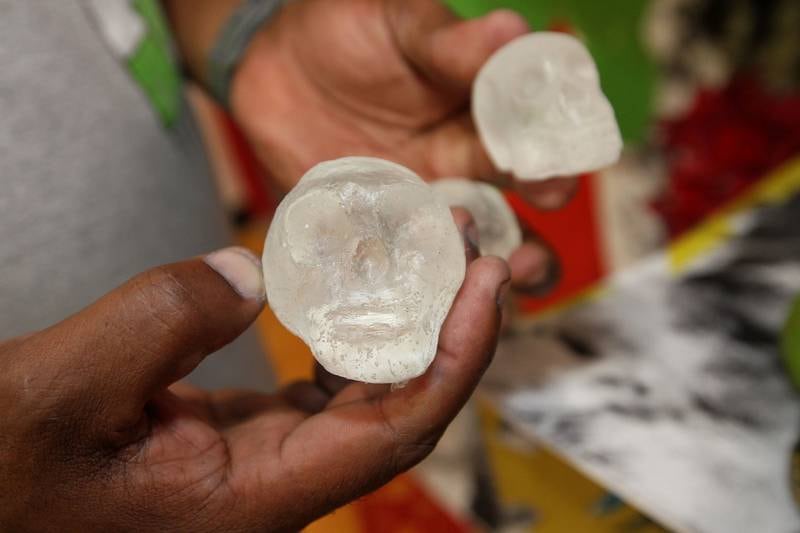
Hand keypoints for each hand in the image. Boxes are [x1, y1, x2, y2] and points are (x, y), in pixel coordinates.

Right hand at [0, 235, 508, 528]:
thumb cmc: (12, 453)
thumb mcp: (70, 381)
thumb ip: (167, 318)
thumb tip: (254, 271)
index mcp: (256, 498)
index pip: (397, 433)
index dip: (456, 358)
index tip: (486, 285)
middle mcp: (278, 486)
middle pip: (400, 410)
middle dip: (446, 327)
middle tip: (463, 246)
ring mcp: (266, 462)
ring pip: (368, 398)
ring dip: (403, 326)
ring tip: (419, 254)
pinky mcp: (246, 437)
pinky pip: (326, 389)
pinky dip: (352, 336)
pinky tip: (355, 292)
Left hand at [230, 0, 574, 293]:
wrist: (275, 62)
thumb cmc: (351, 31)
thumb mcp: (402, 28)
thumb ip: (450, 46)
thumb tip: (511, 33)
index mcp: (480, 127)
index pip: (532, 155)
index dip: (552, 172)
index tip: (554, 186)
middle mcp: (456, 178)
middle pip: (506, 226)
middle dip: (526, 252)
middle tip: (523, 264)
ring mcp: (411, 215)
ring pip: (455, 263)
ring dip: (469, 286)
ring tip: (472, 300)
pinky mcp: (365, 235)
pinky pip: (385, 271)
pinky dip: (394, 292)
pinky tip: (396, 306)